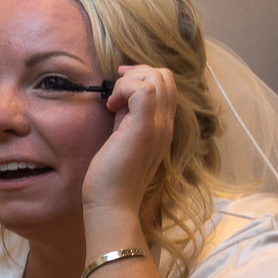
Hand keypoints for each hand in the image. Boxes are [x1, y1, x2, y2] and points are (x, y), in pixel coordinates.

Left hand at [81, 64, 176, 216]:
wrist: (112, 204)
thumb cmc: (111, 177)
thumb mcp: (122, 139)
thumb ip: (126, 117)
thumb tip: (119, 97)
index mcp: (162, 126)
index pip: (167, 85)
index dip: (142, 76)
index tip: (118, 88)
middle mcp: (166, 124)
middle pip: (165, 76)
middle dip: (136, 73)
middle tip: (114, 90)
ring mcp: (159, 126)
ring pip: (158, 78)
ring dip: (129, 81)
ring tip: (113, 102)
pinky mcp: (145, 129)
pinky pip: (144, 90)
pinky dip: (124, 89)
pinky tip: (111, 107)